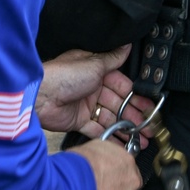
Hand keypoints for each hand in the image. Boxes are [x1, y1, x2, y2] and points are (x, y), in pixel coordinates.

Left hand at [36, 46, 153, 145]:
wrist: (39, 95)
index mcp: (98, 73)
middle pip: (119, 104)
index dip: (137, 98)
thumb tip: (127, 45)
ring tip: (141, 139)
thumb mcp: (94, 63)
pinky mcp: (78, 121)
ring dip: (126, 128)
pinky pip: (97, 130)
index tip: (150, 108)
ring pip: (111, 118)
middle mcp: (93, 89)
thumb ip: (113, 58)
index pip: (123, 86)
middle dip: (135, 116)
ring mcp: (86, 106)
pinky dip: (110, 137)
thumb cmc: (65, 74)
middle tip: (149, 127)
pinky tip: (122, 144)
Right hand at [66, 139, 142, 189]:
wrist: (73, 187)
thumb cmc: (77, 166)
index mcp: (126, 160)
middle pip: (129, 187)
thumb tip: (101, 161)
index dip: (116, 175)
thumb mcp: (92, 148)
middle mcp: (132, 179)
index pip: (127, 169)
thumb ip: (104, 156)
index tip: (106, 180)